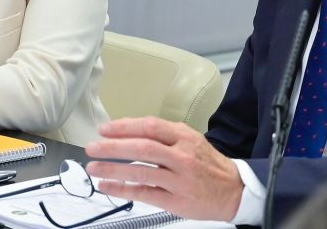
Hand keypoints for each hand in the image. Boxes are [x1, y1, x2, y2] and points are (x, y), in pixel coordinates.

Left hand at [85, 117, 243, 221]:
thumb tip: (130, 132)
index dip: (124, 126)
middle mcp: (181, 156)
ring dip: (113, 169)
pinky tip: (108, 185)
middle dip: (113, 147)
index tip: (105, 129)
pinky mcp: (176, 200)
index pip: (150, 127)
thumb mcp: (191, 139)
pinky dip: (123, 189)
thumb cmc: (208, 164)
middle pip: (142, 148)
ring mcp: (178, 179)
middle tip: (93, 147)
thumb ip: (164, 135)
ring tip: (94, 167)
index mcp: (184, 137)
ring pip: (141, 171)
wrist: (233, 190)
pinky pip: (144, 194)